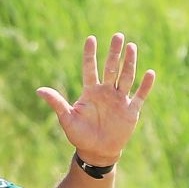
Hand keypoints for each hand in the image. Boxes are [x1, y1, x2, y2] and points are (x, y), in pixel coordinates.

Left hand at [37, 33, 155, 165]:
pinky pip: (140, 95)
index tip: (91, 39)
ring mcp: (120, 99)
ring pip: (126, 77)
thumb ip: (56, 102)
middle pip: (111, 68)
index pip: (90, 68)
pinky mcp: (131, 110)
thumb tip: (38, 90)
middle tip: (117, 36)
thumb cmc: (79, 135)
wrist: (96, 152)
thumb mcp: (66, 118)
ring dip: (129, 63)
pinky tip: (150, 73)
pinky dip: (145, 85)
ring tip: (131, 47)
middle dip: (114, 53)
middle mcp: (106, 92)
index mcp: (90, 92)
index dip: (90, 54)